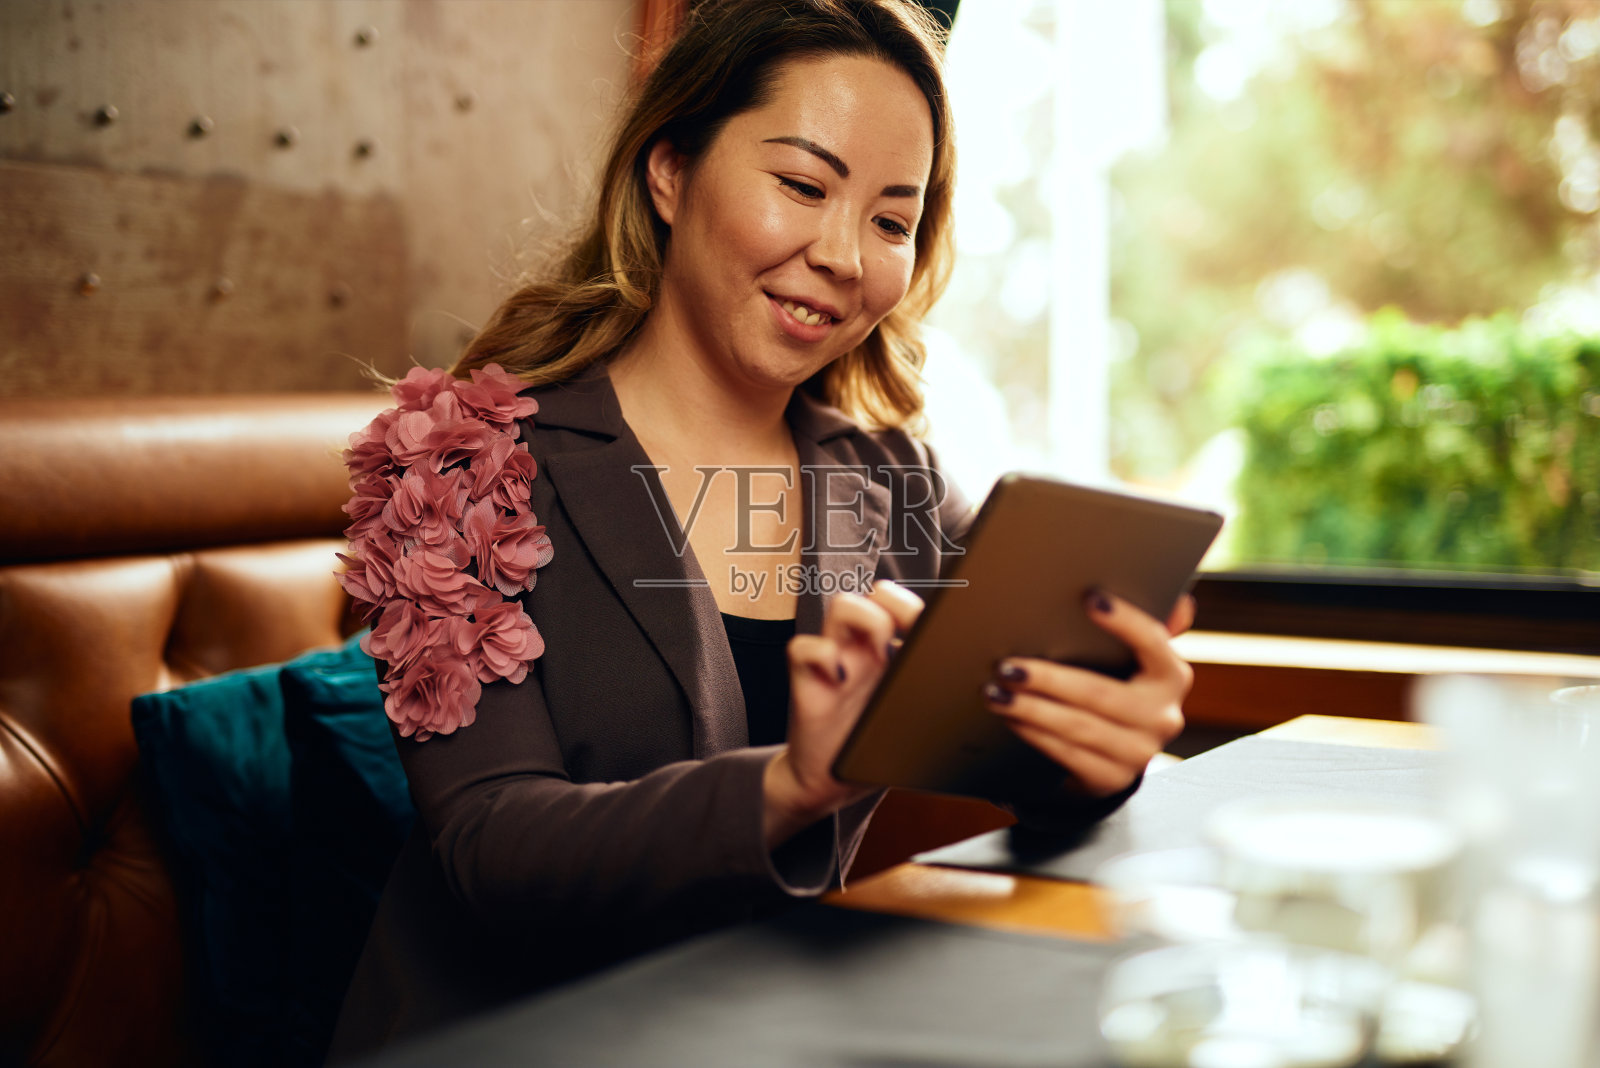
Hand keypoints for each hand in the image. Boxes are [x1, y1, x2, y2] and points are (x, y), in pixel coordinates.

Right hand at [762, 579, 923, 846]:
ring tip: (881, 654)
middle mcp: (867, 648)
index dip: (928, 606)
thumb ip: (945, 700)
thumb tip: (997, 696)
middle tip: (913, 637)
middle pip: (879, 591)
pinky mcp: (806, 681)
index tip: (947, 624)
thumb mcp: (919, 721)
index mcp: (898, 652)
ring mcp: (837, 660)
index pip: (914, 605)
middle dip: (899, 604)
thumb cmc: (878, 749)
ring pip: (842, 605)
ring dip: (866, 620)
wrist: (831, 784)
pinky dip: (820, 655)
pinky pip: (802, 647)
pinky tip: (840, 679)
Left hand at [982, 590, 1193, 796]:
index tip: (1089, 598)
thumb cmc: (1117, 688)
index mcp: (1171, 676)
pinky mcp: (1112, 779)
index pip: (1153, 643)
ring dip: (1031, 709)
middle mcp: (1163, 716)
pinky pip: (1068, 754)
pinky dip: (1035, 734)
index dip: (1125, 621)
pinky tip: (1011, 719)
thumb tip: (1180, 603)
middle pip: (1099, 693)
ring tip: (997, 693)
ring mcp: (1140, 752)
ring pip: (1078, 727)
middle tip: (1008, 666)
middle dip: (1048, 679)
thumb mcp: (1133, 661)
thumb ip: (1146, 629)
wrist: (1114, 753)